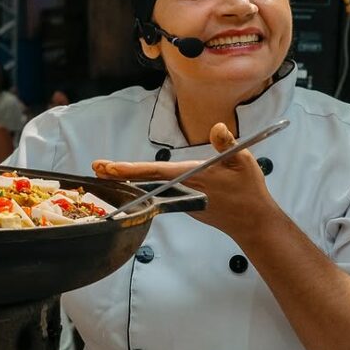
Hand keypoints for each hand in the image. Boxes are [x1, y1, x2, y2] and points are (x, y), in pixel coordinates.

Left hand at [92, 122, 280, 240]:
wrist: (253, 222)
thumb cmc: (249, 190)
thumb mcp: (243, 161)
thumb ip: (227, 144)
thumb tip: (218, 127)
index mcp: (191, 177)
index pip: (154, 171)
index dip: (130, 169)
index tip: (109, 167)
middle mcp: (181, 188)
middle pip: (145, 180)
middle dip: (119, 174)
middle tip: (96, 167)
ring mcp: (181, 197)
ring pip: (150, 186)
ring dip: (128, 179)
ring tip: (105, 170)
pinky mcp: (184, 201)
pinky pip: (159, 191)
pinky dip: (143, 184)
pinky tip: (130, 180)